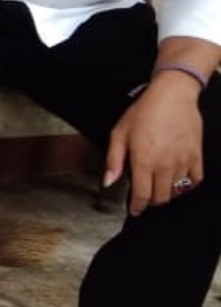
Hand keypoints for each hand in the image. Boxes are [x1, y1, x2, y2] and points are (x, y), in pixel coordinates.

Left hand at [104, 77, 203, 214]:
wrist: (172, 97)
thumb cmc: (143, 113)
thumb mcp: (119, 133)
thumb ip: (114, 160)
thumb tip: (108, 181)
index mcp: (143, 161)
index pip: (142, 195)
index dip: (137, 207)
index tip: (135, 210)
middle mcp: (165, 165)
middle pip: (161, 197)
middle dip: (151, 201)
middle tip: (145, 196)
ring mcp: (183, 161)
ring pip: (177, 190)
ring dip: (167, 192)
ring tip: (158, 185)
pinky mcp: (197, 156)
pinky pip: (195, 180)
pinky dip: (187, 184)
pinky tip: (178, 179)